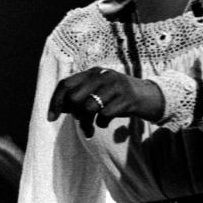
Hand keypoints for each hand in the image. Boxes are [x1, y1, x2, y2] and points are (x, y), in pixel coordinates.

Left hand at [47, 67, 163, 137]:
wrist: (151, 97)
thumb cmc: (118, 97)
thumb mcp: (98, 92)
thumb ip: (79, 97)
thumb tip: (59, 108)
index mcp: (92, 72)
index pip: (65, 84)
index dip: (55, 102)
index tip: (51, 118)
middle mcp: (103, 75)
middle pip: (74, 98)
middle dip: (73, 115)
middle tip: (80, 122)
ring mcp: (116, 86)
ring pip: (88, 108)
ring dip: (85, 124)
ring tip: (89, 131)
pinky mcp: (127, 99)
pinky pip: (104, 115)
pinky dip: (101, 123)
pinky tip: (105, 124)